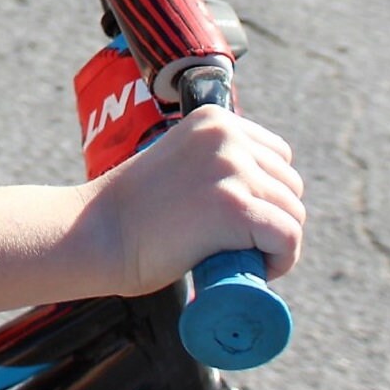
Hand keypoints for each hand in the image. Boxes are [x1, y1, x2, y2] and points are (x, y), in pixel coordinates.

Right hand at [89, 106, 304, 295]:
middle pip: (290, 185)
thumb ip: (211, 161)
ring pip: (293, 213)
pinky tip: (257, 270)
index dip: (267, 194)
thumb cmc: (132, 212)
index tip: (244, 223)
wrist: (96, 233)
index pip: (277, 156)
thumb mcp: (179, 161)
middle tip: (241, 247)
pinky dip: (281, 261)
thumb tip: (251, 189)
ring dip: (277, 244)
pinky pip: (288, 237)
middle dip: (274, 219)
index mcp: (214, 119)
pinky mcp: (235, 207)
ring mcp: (232, 169)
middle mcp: (227, 136)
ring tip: (243, 260)